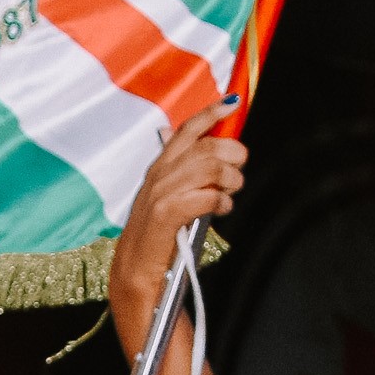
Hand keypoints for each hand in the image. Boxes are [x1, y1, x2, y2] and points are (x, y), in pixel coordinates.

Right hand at [108, 102, 244, 346]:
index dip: (210, 113)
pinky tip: (223, 208)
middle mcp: (158, 175)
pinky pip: (205, 196)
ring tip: (232, 191)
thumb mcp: (170, 198)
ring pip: (209, 168)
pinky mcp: (166, 214)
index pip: (186, 130)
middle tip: (240, 169)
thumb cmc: (157, 237)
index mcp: (160, 168)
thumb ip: (186, 173)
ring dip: (230, 179)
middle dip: (232, 153)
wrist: (135, 272)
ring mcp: (160, 193)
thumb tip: (205, 150)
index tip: (232, 102)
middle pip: (205, 146)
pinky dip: (221, 201)